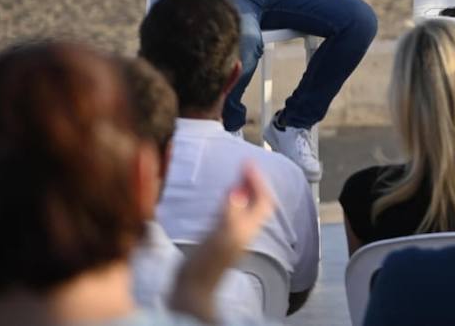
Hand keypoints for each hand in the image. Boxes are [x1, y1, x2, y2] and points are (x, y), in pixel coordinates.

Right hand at [170, 164, 274, 317]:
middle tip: (244, 165)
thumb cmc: (206, 264)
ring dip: (244, 190)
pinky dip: (230, 200)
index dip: (258, 180)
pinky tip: (222, 196)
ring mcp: (231, 235)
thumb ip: (231, 212)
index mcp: (249, 228)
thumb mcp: (221, 236)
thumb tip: (238, 191)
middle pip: (257, 203)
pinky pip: (230, 213)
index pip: (263, 199)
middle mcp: (244, 231)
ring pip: (245, 208)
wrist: (191, 291)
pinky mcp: (216, 239)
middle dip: (253, 182)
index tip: (248, 163)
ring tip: (236, 175)